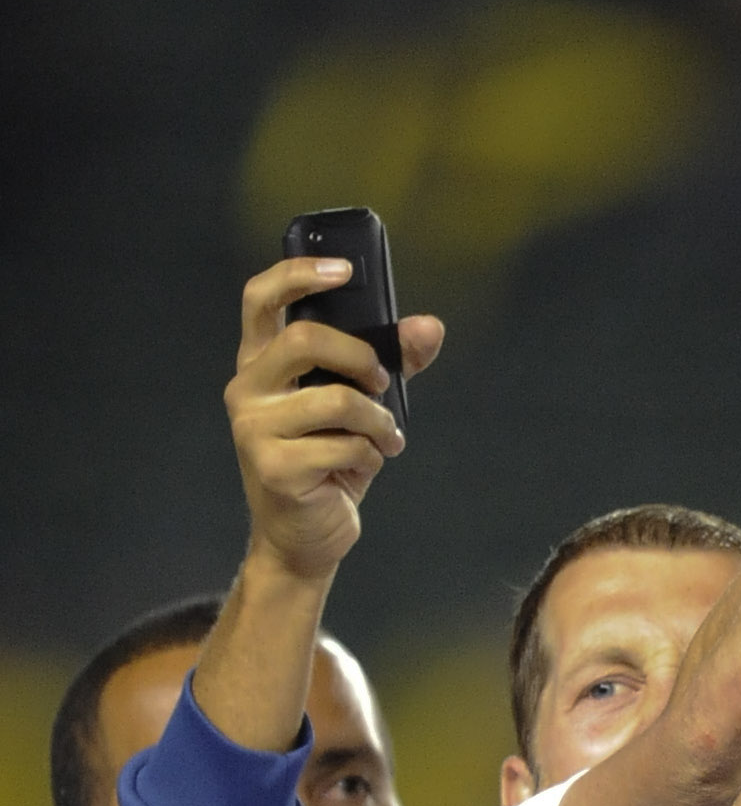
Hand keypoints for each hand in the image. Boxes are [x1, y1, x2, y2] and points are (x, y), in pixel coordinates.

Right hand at [226, 255, 443, 578]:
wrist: (305, 536)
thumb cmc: (328, 462)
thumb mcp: (360, 406)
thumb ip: (390, 362)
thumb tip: (430, 327)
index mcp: (260, 363)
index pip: (260, 299)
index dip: (298, 274)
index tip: (344, 270)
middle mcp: (246, 389)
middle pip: (304, 340)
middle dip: (361, 358)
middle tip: (384, 383)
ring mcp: (253, 429)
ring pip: (337, 399)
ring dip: (378, 421)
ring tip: (384, 439)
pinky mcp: (273, 468)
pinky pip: (344, 446)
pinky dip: (371, 455)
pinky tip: (365, 465)